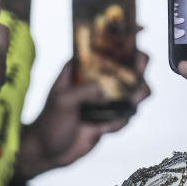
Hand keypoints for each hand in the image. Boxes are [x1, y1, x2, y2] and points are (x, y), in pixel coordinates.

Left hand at [17, 52, 150, 179]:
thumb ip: (85, 90)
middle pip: (124, 67)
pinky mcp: (108, 118)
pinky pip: (125, 115)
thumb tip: (109, 88)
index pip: (102, 48)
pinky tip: (105, 128)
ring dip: (137, 94)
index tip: (140, 32)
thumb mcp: (63, 101)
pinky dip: (121, 121)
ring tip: (135, 99)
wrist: (46, 153)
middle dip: (137, 68)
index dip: (121, 39)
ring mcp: (103, 100)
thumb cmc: (49, 122)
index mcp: (80, 69)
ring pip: (130, 91)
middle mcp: (95, 81)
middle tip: (140, 72)